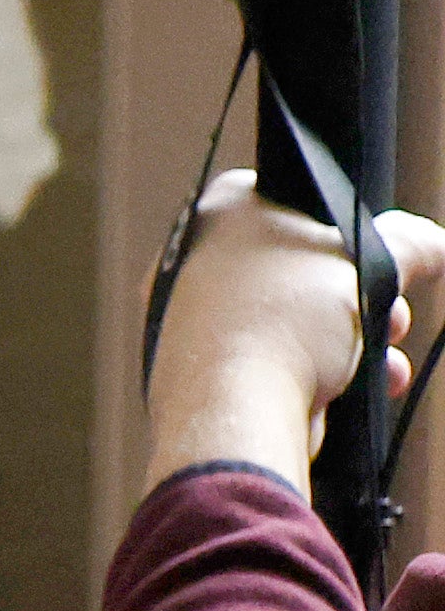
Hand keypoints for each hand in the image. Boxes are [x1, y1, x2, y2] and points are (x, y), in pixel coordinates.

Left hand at [144, 174, 444, 492]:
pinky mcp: (205, 375)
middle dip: (360, 290)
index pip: (276, 192)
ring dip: (353, 337)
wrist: (231, 417)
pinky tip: (357, 387)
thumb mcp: (369, 265)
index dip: (330, 217)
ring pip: (292, 319)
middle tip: (390, 311)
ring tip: (384, 354)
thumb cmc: (281, 325)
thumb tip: (432, 243)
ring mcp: (191, 325)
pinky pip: (274, 361)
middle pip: (297, 265)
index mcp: (214, 218)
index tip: (365, 245)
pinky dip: (318, 371)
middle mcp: (190, 267)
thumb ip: (408, 245)